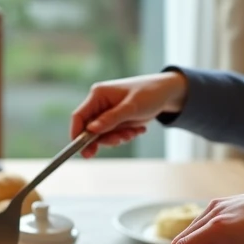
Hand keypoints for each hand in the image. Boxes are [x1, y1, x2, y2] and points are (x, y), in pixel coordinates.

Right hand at [69, 71, 188, 156]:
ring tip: (133, 132)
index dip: (77, 135)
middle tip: (119, 141)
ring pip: (103, 135)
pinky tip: (138, 130)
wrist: (166, 93)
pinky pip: (113, 135)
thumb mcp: (131, 107)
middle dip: (105, 138)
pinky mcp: (116, 120)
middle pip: (90, 129)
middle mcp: (99, 104)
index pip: (79, 117)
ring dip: (117, 138)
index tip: (82, 151)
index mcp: (98, 95)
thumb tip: (91, 130)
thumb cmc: (149, 94)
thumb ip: (111, 119)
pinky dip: (124, 136)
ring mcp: (107, 113)